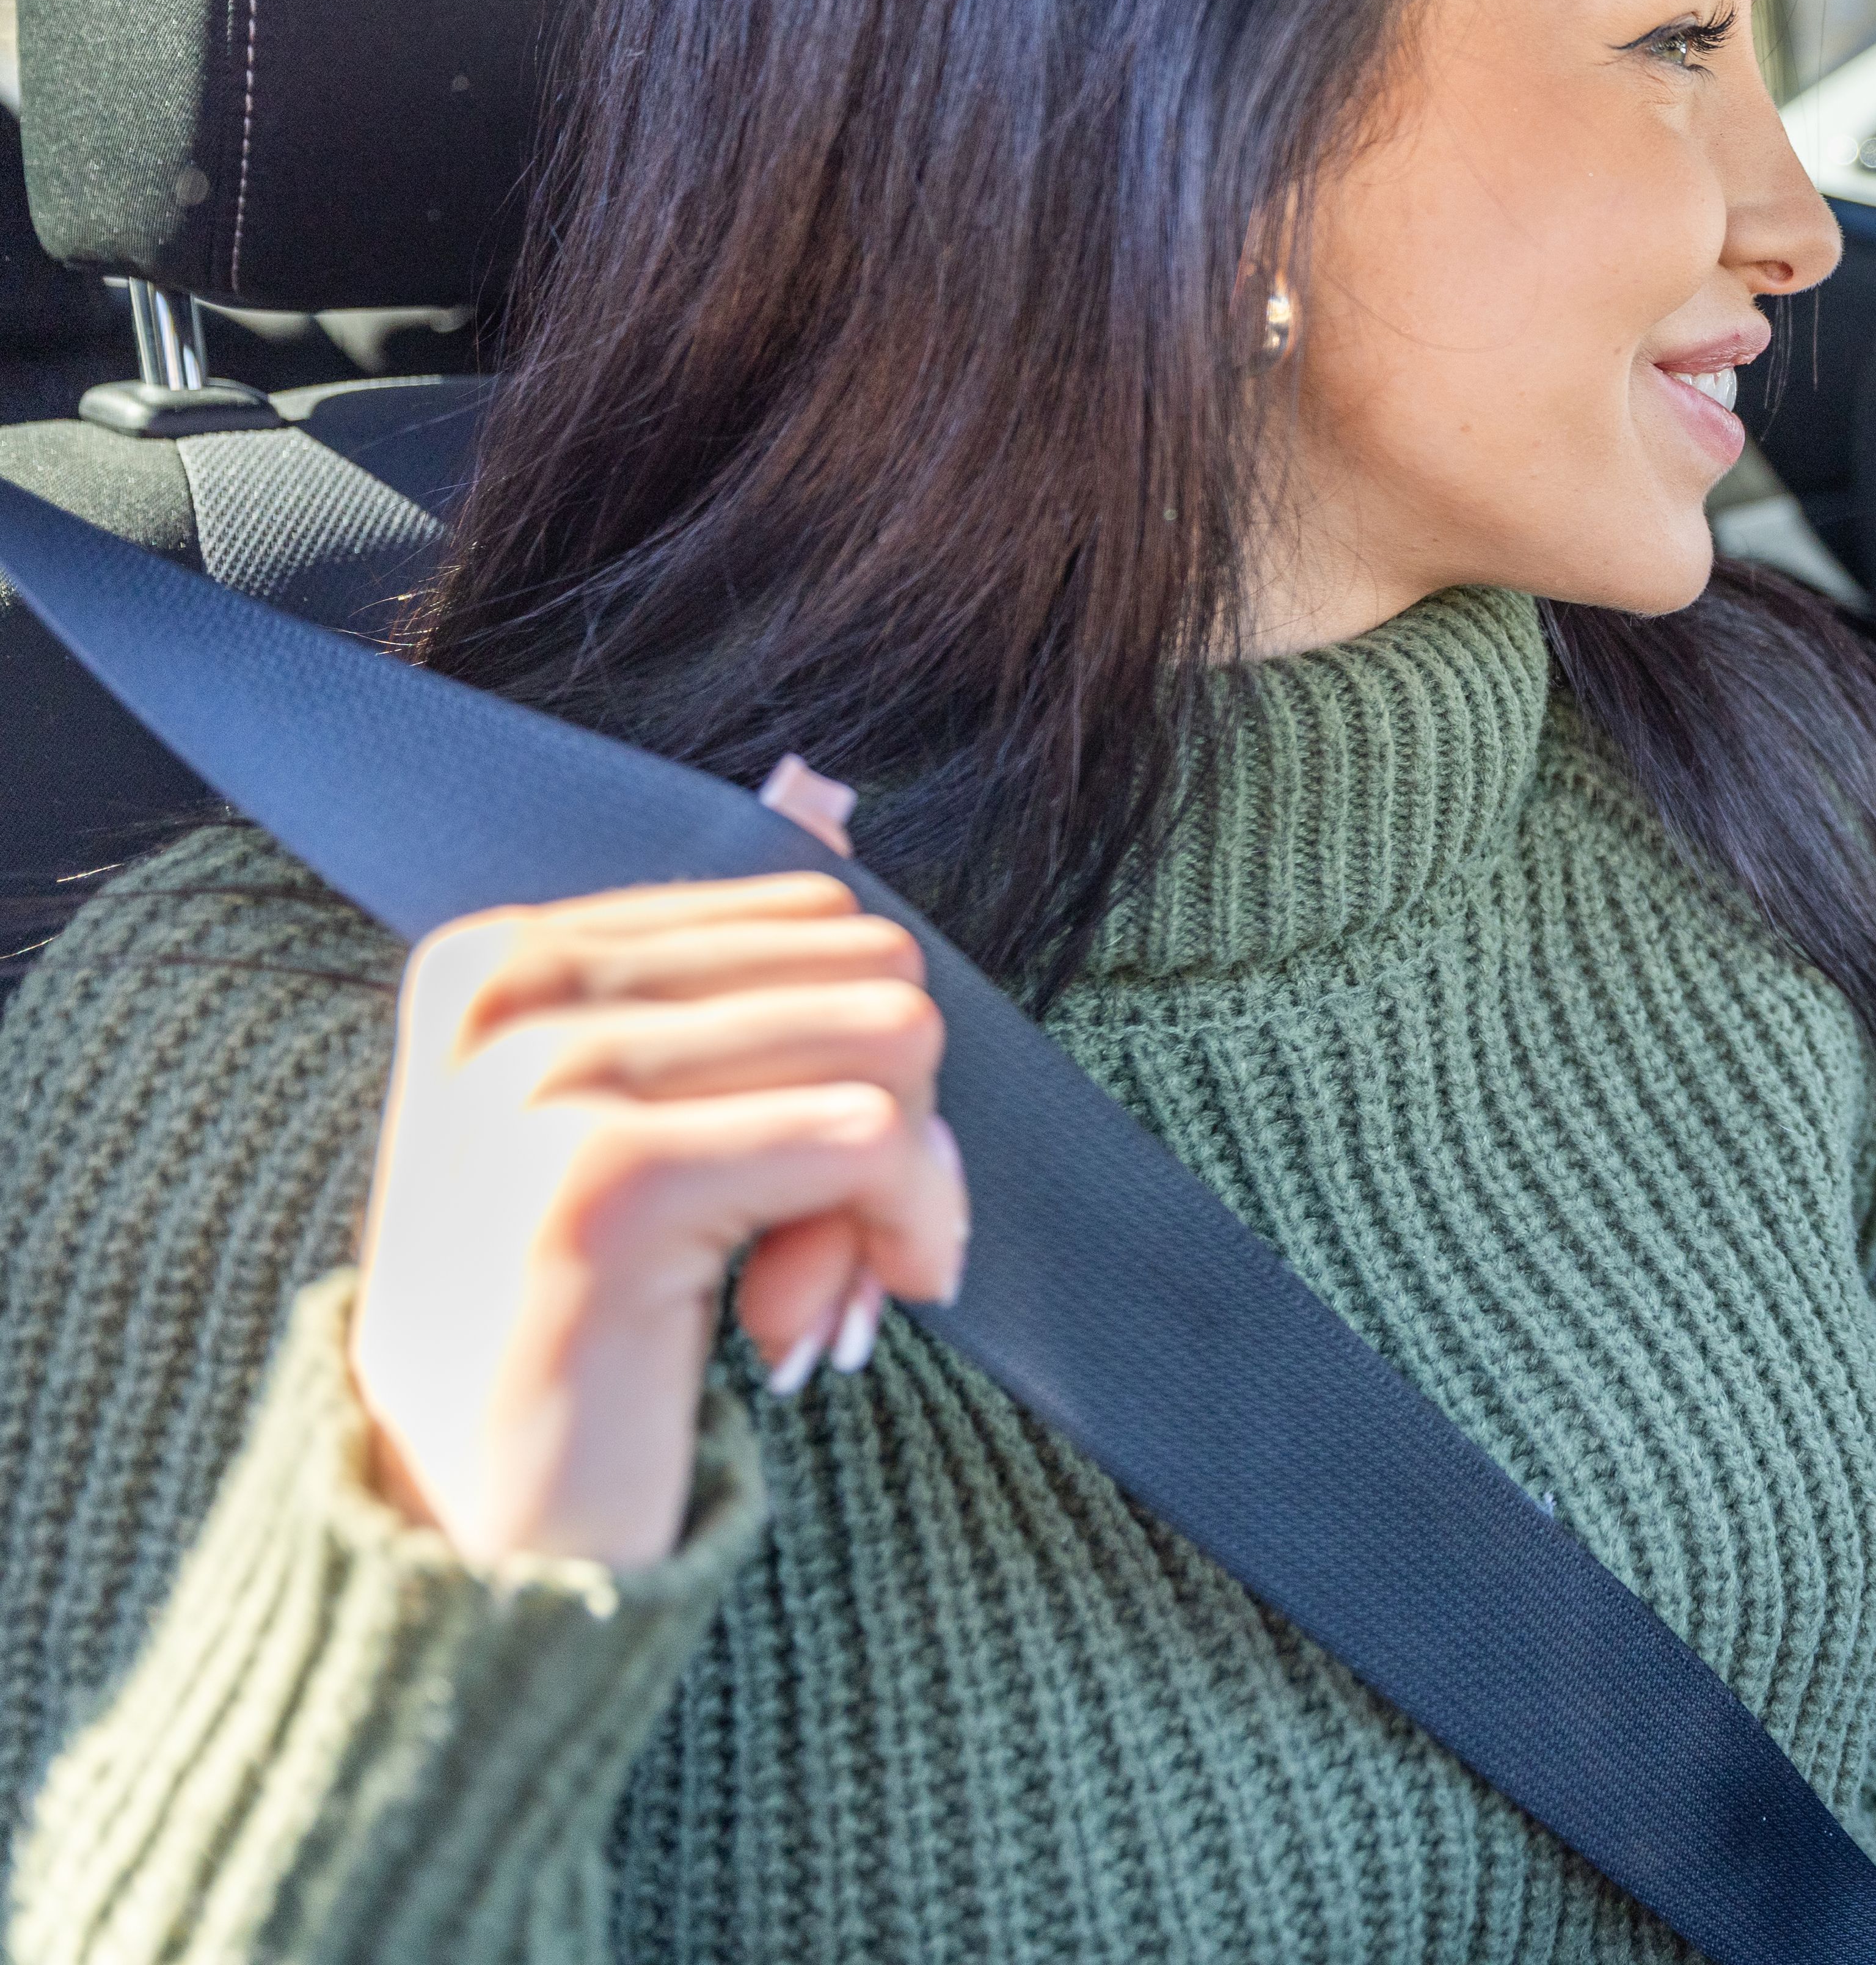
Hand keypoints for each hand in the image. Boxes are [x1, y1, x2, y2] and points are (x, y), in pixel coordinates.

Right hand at [346, 875, 969, 1569]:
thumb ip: (742, 1003)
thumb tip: (850, 852)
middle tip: (830, 1249)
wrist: (463, 1536)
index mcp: (509, 953)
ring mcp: (546, 1080)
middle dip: (896, 1126)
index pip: (820, 921)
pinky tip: (806, 1326)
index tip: (813, 1182)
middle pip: (874, 974)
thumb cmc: (584, 1331)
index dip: (862, 1063)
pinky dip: (897, 1236)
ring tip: (814, 1290)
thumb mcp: (646, 1125)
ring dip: (899, 1196)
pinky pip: (872, 1144)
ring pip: (892, 1050)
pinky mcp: (605, 1177)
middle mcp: (511, 990)